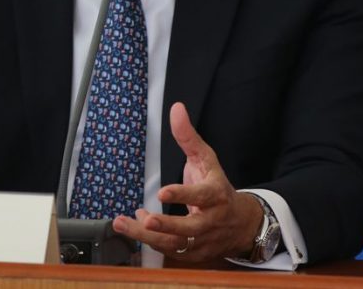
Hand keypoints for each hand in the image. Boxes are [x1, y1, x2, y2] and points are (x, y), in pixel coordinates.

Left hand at [112, 102, 262, 260]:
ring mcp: (203, 241)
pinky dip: (150, 240)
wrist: (240, 223)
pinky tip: (135, 225)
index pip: (201, 196)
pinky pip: (169, 250)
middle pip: (189, 229)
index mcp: (216, 195)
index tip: (162, 192)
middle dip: (166, 225)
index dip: (182, 195)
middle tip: (146, 219)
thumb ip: (188, 137)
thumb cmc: (217, 186)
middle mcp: (211, 221)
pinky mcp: (193, 254)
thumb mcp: (206, 159)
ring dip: (147, 236)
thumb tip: (176, 108)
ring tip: (122, 223)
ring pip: (175, 244)